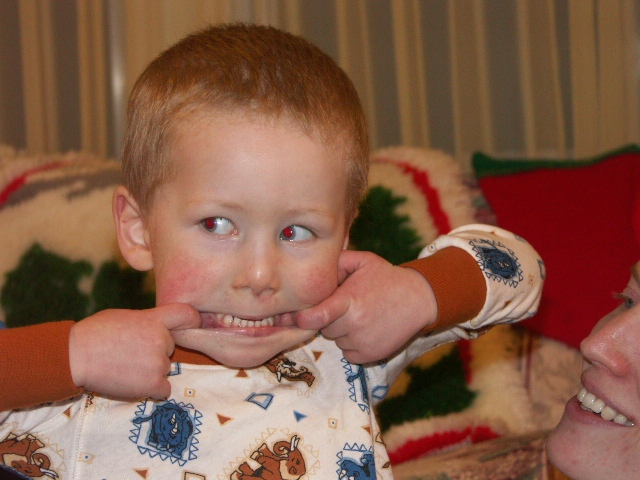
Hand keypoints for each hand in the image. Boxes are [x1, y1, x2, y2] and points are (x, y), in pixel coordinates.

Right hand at [69, 303, 200, 399]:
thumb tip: (155, 329)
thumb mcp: (125, 317)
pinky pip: (163, 389)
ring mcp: (158, 362)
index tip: (194, 324)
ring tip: (125, 368)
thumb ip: (146, 322)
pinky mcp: (153, 383)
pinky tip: (132, 382)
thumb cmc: (94, 334)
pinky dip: (151, 389)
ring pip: (164, 369)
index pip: (186, 314)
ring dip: (151, 372)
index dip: (192, 320)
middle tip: (130, 354)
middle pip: (169, 349)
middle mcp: (161, 339)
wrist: (76, 356)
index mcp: (154, 319)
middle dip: (155, 352)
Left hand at [294, 250, 437, 363]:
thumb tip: (311, 270)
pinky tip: (366, 328)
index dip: (300, 319)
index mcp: (349, 301)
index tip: (294, 316)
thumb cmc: (387, 278)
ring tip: (360, 315)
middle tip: (346, 306)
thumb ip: (336, 262)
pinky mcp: (370, 356)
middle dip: (328, 318)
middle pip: (323, 328)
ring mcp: (362, 342)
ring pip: (335, 340)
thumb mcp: (363, 261)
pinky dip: (352, 343)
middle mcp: (354, 325)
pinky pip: (348, 352)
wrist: (419, 299)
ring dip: (341, 331)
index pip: (314, 317)